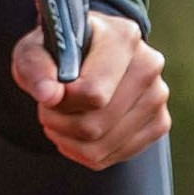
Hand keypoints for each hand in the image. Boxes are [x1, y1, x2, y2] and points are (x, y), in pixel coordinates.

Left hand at [11, 11, 170, 169]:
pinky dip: (84, 152)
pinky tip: (77, 131)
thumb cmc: (58, 53)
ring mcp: (157, 95)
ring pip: (102, 145)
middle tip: (48, 109)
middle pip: (96, 124)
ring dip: (68, 140)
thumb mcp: (34, 50)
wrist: (84, 57)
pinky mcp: (159, 122)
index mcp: (123, 37)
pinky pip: (111, 157)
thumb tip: (50, 95)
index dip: (61, 103)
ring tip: (60, 119)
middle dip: (60, 123)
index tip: (50, 93)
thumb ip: (36, 67)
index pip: (93, 93)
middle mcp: (149, 64)